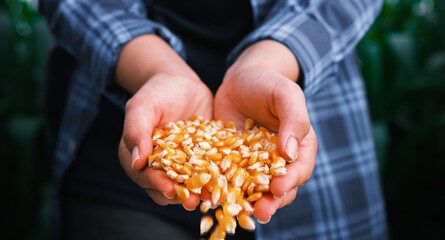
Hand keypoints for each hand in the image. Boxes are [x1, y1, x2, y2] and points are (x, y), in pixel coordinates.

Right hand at [116, 35, 212, 210]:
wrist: (182, 83)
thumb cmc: (157, 92)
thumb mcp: (142, 106)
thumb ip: (136, 131)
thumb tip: (136, 162)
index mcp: (139, 157)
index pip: (144, 176)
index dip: (156, 184)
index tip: (169, 189)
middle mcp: (159, 166)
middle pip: (166, 187)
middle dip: (179, 196)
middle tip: (192, 202)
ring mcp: (182, 165)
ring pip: (187, 186)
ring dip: (198, 193)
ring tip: (211, 197)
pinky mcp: (202, 161)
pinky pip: (208, 174)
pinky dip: (215, 180)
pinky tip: (226, 184)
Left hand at [214, 40, 316, 222]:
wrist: (241, 78)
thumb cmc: (269, 83)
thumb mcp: (286, 95)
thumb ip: (294, 120)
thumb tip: (290, 152)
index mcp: (300, 146)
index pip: (300, 169)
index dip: (290, 181)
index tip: (278, 188)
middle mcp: (279, 159)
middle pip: (280, 187)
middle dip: (271, 201)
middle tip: (260, 212)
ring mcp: (255, 163)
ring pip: (255, 188)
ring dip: (249, 202)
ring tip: (240, 212)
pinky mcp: (233, 161)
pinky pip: (231, 178)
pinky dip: (226, 189)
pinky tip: (216, 196)